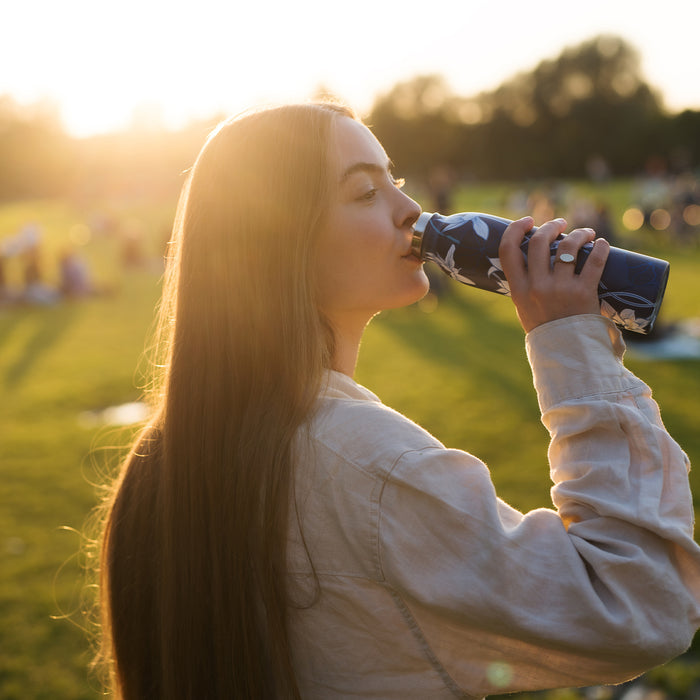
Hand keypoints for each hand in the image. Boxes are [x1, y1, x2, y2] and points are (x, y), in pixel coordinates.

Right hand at [499, 217, 609, 332]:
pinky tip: (601, 244)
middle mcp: (537, 287)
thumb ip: (527, 286)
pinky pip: (594, 262)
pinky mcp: (585, 292)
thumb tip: (536, 259)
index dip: (515, 229)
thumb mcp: (525, 308)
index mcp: (519, 290)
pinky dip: (600, 248)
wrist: (567, 353)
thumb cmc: (546, 329)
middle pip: (539, 242)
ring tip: (585, 234)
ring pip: (568, 247)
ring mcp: (561, 289)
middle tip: (560, 224)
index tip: (527, 221)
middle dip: (550, 226)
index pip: (507, 250)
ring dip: (578, 234)